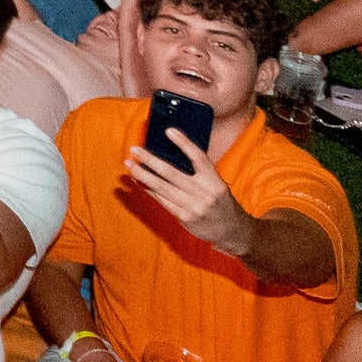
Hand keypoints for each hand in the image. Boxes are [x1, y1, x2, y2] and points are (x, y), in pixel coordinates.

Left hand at [123, 122, 244, 246]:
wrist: (231, 231)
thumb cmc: (220, 201)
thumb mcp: (216, 184)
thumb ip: (199, 172)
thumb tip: (171, 152)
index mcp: (215, 181)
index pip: (199, 158)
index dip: (184, 143)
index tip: (169, 130)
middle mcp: (204, 193)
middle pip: (172, 173)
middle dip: (150, 160)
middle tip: (134, 149)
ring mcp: (193, 206)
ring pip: (162, 187)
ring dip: (142, 174)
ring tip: (129, 163)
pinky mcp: (184, 217)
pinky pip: (161, 200)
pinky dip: (147, 188)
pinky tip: (137, 180)